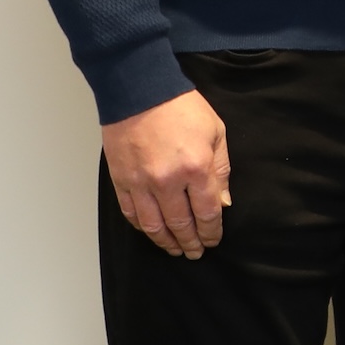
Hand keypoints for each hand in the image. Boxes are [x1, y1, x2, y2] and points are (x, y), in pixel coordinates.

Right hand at [104, 89, 230, 257]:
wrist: (140, 91)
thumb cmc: (182, 108)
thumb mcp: (216, 133)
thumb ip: (221, 170)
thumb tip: (223, 202)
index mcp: (196, 169)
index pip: (207, 212)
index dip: (212, 231)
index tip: (214, 240)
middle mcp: (167, 181)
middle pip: (180, 223)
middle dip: (191, 242)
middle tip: (196, 253)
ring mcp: (141, 183)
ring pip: (153, 225)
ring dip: (166, 241)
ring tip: (175, 250)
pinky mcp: (121, 180)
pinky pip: (131, 213)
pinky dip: (142, 227)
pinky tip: (151, 232)